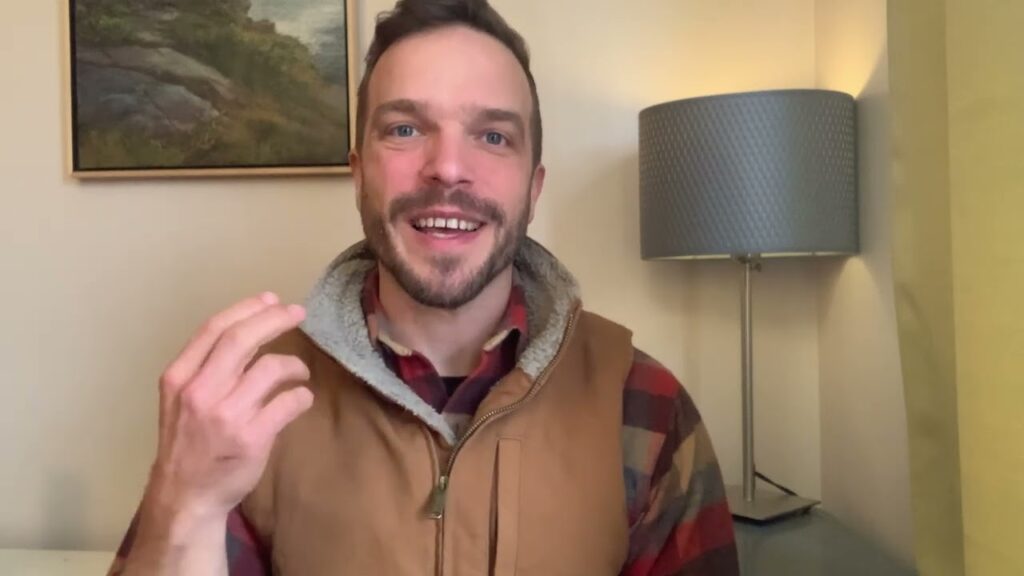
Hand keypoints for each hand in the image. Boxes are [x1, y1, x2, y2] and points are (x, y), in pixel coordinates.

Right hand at [143, 293, 312, 532]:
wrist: (185, 496)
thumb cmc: (187, 444)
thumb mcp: (181, 400)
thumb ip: (207, 368)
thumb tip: (249, 329)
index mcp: (179, 378)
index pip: (214, 329)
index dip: (246, 308)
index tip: (270, 299)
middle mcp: (200, 392)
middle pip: (242, 339)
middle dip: (274, 319)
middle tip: (297, 313)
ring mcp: (226, 415)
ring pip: (271, 368)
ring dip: (294, 364)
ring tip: (299, 371)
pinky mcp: (252, 437)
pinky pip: (289, 402)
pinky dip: (301, 396)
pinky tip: (301, 399)